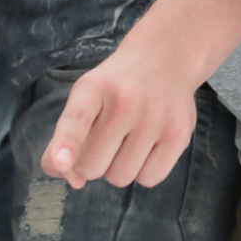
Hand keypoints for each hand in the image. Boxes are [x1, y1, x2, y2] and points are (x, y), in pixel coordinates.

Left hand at [41, 38, 198, 188]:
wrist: (165, 58)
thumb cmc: (115, 88)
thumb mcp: (85, 97)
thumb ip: (67, 138)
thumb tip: (75, 182)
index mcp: (93, 88)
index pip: (76, 120)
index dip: (66, 145)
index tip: (60, 162)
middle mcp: (126, 100)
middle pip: (91, 167)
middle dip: (92, 162)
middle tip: (105, 137)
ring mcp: (156, 117)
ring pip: (120, 178)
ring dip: (118, 167)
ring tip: (129, 138)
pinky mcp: (179, 134)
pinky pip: (149, 179)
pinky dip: (144, 171)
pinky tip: (148, 146)